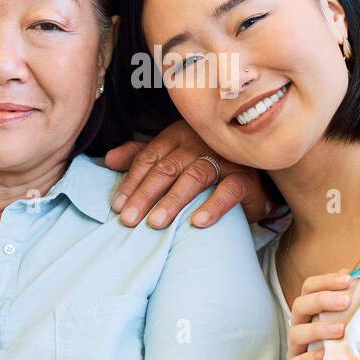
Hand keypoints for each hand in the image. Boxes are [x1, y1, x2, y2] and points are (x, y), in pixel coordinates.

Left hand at [103, 119, 271, 227]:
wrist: (252, 175)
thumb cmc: (205, 165)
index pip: (149, 158)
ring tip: (156, 223)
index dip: (132, 182)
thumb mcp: (172, 158)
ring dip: (174, 201)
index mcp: (177, 136)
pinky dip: (213, 205)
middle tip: (129, 220)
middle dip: (145, 195)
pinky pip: (229, 191)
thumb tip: (108, 159)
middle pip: (167, 168)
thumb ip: (141, 157)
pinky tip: (197, 222)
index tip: (117, 206)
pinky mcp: (245, 178)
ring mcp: (224, 159)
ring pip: (194, 177)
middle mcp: (199, 144)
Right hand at [286, 270, 356, 359]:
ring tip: (341, 329)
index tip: (347, 278)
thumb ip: (352, 307)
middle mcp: (299, 328)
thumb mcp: (349, 329)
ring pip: (296, 333)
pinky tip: (325, 355)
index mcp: (311, 314)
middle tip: (345, 300)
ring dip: (318, 328)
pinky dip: (310, 358)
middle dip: (322, 300)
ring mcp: (295, 351)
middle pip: (299, 306)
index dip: (325, 281)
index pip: (308, 288)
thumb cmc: (344, 354)